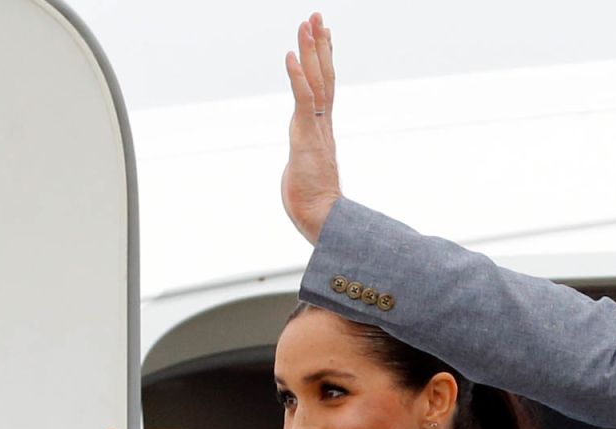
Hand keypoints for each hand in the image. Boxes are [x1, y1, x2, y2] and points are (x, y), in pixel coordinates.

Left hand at [282, 12, 340, 245]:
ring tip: (308, 23)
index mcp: (321, 131)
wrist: (323, 221)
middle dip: (319, 46)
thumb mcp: (303, 177)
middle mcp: (321, 124)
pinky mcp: (306, 136)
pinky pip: (302, 99)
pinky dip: (296, 76)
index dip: (323, 62)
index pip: (323, 89)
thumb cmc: (314, 207)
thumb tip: (301, 179)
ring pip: (316, 81)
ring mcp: (315, 128)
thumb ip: (303, 167)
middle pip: (323, 77)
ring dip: (311, 50)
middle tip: (317, 17)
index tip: (324, 38)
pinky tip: (291, 55)